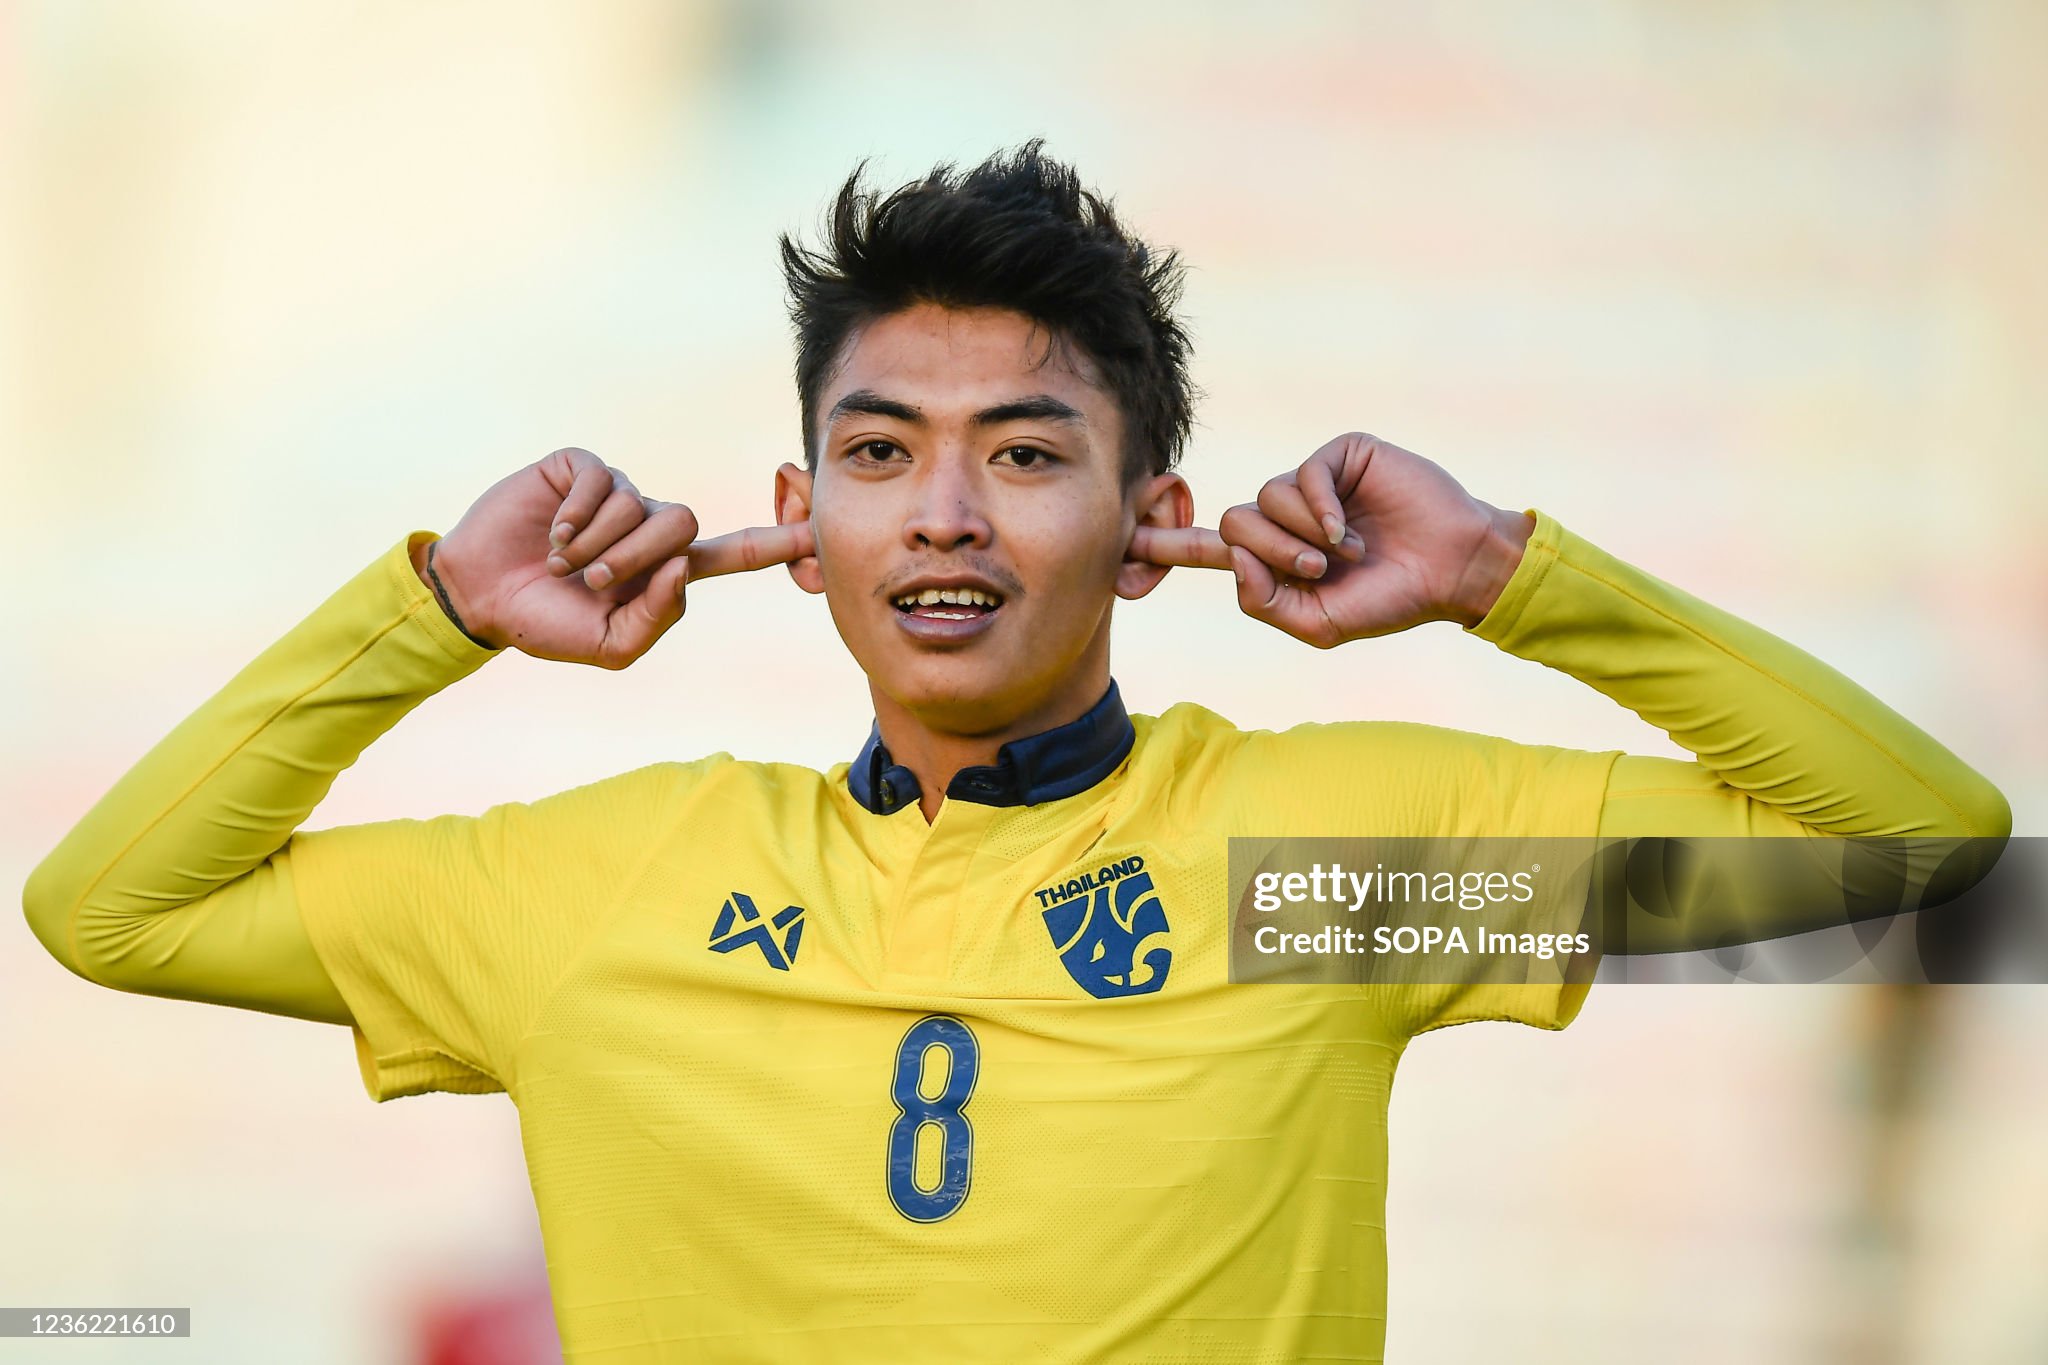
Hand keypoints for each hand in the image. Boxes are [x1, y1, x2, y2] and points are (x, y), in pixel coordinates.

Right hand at [421, 447, 814, 668]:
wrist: (480, 597)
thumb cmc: (548, 624)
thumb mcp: (609, 646)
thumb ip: (655, 618)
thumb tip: (681, 568)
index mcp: (663, 569)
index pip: (731, 554)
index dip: (775, 544)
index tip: (819, 532)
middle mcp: (647, 525)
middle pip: (681, 525)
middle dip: (636, 558)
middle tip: (592, 580)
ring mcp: (616, 495)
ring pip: (640, 505)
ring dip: (597, 543)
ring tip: (560, 562)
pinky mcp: (581, 470)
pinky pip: (601, 481)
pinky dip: (576, 515)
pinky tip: (550, 533)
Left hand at [1127, 432, 1531, 646]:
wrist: (1452, 570)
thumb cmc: (1390, 601)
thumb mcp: (1319, 625)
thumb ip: (1267, 604)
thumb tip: (1234, 561)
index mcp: (1275, 558)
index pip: (1210, 550)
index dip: (1167, 546)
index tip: (1124, 545)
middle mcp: (1285, 517)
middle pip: (1233, 524)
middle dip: (1270, 554)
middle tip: (1316, 569)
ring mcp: (1310, 485)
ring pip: (1263, 501)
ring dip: (1300, 536)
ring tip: (1346, 552)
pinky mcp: (1337, 457)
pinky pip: (1300, 477)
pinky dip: (1320, 511)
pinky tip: (1348, 530)